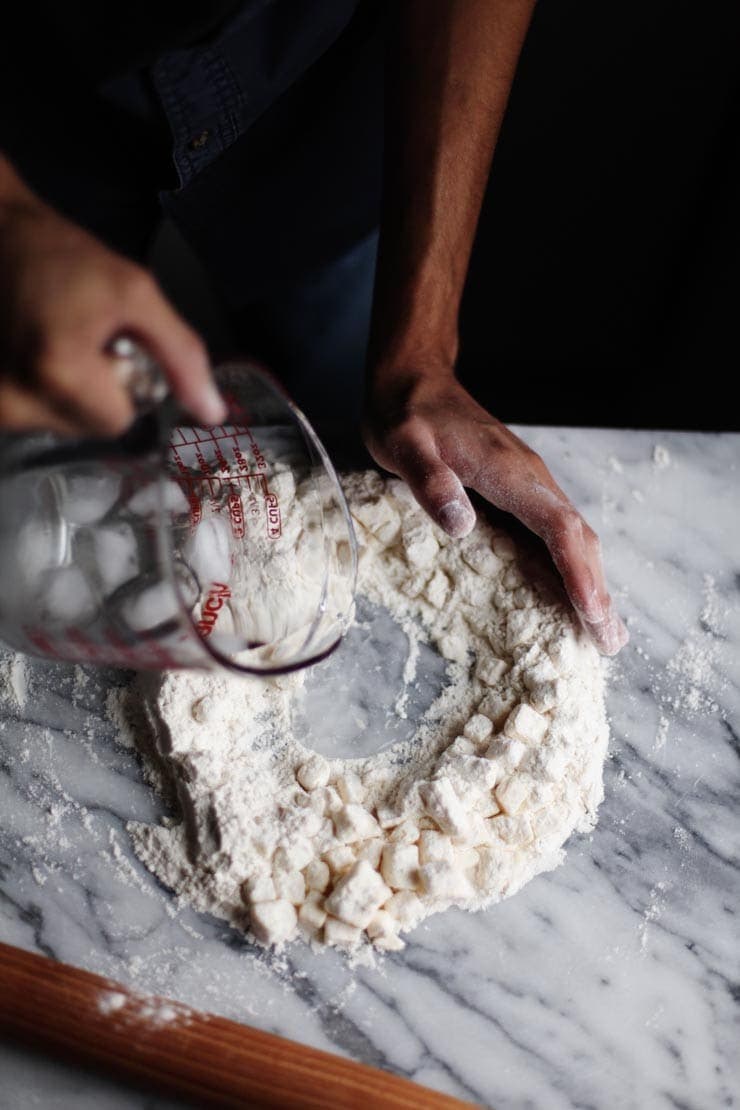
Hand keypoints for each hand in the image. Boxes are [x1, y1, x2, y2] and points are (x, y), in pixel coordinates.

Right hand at [0, 185, 225, 434]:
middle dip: (94, 390)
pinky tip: (30, 350)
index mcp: (59, 375)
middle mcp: (18, 403)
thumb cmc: (63, 256)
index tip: (106, 344)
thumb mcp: (135, 292)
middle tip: (76, 338)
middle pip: (89, 427)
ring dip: (66, 391)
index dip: (122, 384)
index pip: (118, 421)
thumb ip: (181, 355)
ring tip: (51, 341)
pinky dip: (38, 390)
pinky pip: (32, 415)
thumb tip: (213, 414)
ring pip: (60, 424)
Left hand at [364, 370, 627, 655]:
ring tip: (605, 630)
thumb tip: (463, 526)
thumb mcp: (403, 445)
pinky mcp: (519, 488)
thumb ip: (431, 482)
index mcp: (508, 471)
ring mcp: (528, 482)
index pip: (558, 527)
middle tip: (610, 642)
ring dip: (591, 581)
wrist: (413, 378)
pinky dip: (571, 565)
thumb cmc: (405, 414)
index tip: (592, 612)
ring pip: (572, 536)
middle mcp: (529, 477)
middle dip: (596, 589)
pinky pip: (555, 531)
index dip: (577, 572)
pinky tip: (572, 591)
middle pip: (577, 537)